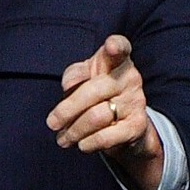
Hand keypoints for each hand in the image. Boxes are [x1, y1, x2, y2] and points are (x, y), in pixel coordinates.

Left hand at [46, 34, 163, 189]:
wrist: (124, 125)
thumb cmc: (97, 93)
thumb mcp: (84, 78)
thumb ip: (74, 75)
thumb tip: (69, 86)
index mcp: (117, 61)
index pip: (121, 47)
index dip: (116, 46)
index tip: (111, 47)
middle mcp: (130, 78)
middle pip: (93, 90)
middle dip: (67, 110)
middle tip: (51, 123)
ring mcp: (136, 101)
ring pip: (97, 116)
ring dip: (74, 131)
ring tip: (63, 138)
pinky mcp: (137, 126)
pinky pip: (106, 137)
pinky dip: (89, 143)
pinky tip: (81, 144)